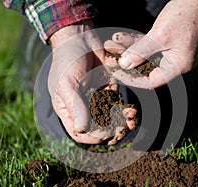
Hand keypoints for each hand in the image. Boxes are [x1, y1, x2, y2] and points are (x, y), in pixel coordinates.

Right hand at [48, 20, 136, 144]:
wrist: (79, 37)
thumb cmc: (66, 60)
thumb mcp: (66, 83)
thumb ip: (75, 106)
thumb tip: (82, 129)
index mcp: (67, 109)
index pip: (78, 133)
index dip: (91, 137)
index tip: (104, 134)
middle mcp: (82, 107)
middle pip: (96, 129)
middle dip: (110, 132)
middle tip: (122, 131)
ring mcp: (96, 98)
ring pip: (109, 119)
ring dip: (120, 123)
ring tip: (130, 123)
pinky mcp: (108, 89)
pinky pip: (117, 104)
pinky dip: (124, 110)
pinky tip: (131, 111)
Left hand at [104, 0, 197, 88]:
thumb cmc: (186, 15)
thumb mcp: (160, 36)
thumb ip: (140, 52)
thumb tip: (124, 65)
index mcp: (179, 66)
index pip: (152, 81)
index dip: (133, 78)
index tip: (117, 72)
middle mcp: (177, 62)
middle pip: (146, 67)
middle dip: (127, 61)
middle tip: (110, 57)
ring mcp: (173, 51)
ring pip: (146, 54)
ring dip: (128, 49)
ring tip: (111, 44)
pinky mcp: (169, 41)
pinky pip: (149, 45)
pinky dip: (136, 42)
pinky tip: (121, 37)